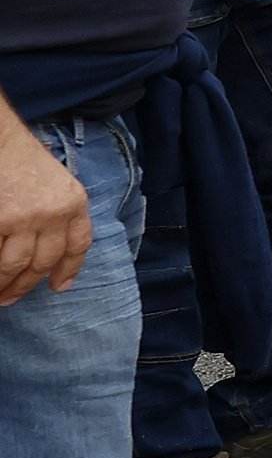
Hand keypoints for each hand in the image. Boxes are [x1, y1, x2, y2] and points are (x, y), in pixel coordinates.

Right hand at [0, 116, 89, 304]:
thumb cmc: (22, 159)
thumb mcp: (56, 182)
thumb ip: (59, 211)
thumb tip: (51, 250)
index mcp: (74, 202)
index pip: (78, 244)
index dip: (69, 269)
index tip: (60, 286)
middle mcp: (54, 213)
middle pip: (43, 262)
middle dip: (26, 284)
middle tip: (11, 298)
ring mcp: (24, 219)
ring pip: (15, 265)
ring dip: (4, 284)